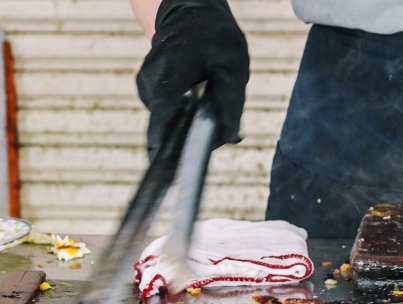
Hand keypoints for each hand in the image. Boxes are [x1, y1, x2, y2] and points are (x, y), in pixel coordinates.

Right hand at [136, 0, 248, 154]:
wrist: (189, 14)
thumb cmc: (213, 37)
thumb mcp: (233, 66)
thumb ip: (231, 103)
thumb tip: (229, 138)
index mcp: (169, 72)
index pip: (161, 115)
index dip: (165, 142)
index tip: (170, 166)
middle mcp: (149, 81)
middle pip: (165, 124)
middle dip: (188, 136)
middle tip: (214, 137)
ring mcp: (145, 85)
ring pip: (167, 120)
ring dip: (187, 123)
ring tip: (208, 109)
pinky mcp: (148, 90)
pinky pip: (165, 112)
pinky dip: (182, 115)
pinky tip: (197, 106)